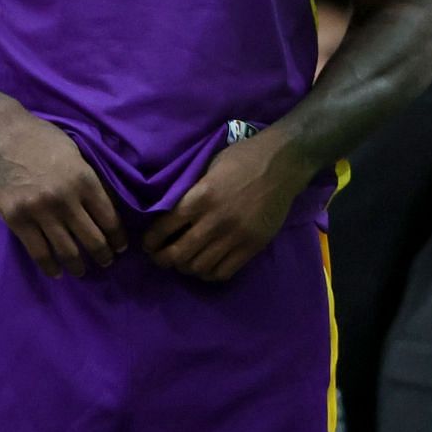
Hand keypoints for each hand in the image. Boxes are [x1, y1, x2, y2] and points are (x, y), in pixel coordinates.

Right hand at [0, 98, 122, 278]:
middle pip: (92, 239)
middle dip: (104, 254)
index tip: (120, 246)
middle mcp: (65, 199)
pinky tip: (56, 272)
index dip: (118, 237)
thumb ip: (90, 180)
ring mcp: (39, 211)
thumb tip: (107, 206)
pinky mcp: (16, 219)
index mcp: (84, 179)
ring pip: (67, 250)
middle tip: (107, 261)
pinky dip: (49, 266)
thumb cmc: (42, 139)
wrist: (1, 134)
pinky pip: (38, 251)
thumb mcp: (76, 153)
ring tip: (83, 270)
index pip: (109, 218)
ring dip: (79, 265)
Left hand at [143, 130, 308, 281]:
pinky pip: (223, 272)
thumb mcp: (209, 167)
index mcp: (201, 197)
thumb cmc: (244, 158)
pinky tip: (205, 266)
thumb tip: (169, 212)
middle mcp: (215, 221)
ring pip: (198, 267)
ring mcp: (235, 236)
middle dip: (163, 259)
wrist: (284, 164)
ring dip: (185, 267)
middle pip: (178, 254)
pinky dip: (209, 273)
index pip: (164, 229)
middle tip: (161, 257)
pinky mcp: (252, 246)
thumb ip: (191, 191)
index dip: (151, 241)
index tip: (148, 244)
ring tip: (183, 262)